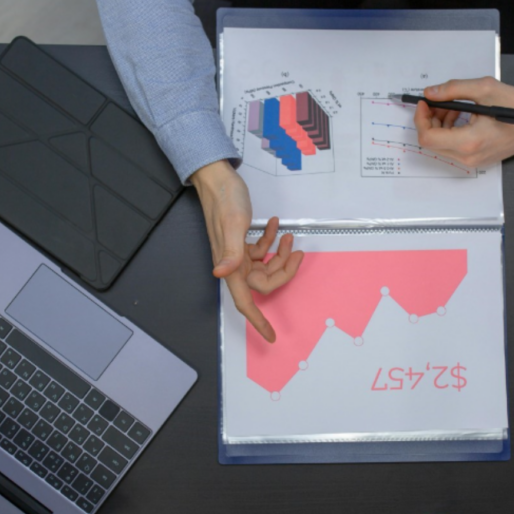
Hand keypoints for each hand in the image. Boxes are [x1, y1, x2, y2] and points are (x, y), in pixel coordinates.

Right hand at [189, 160, 303, 342]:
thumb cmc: (223, 198)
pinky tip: (276, 226)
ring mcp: (237, 254)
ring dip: (281, 253)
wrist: (216, 178)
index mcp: (229, 266)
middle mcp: (233, 264)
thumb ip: (230, 251)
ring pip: (266, 266)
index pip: (245, 302)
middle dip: (284, 269)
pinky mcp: (241, 242)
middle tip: (297, 251)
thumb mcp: (232, 224)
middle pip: (264, 282)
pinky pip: (261, 250)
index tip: (270, 336)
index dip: (257, 321)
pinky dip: (272, 240)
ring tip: (289, 236)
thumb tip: (221, 273)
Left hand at [414, 77, 513, 166]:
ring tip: (452, 107)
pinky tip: (461, 116)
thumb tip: (431, 93)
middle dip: (430, 120)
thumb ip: (453, 89)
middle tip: (437, 101)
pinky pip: (454, 148)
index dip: (421, 119)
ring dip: (440, 125)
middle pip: (432, 143)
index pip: (428, 138)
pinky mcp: (477, 160)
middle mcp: (469, 157)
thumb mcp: (484, 89)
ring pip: (442, 146)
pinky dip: (451, 131)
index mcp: (469, 141)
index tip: (424, 102)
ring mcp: (473, 162)